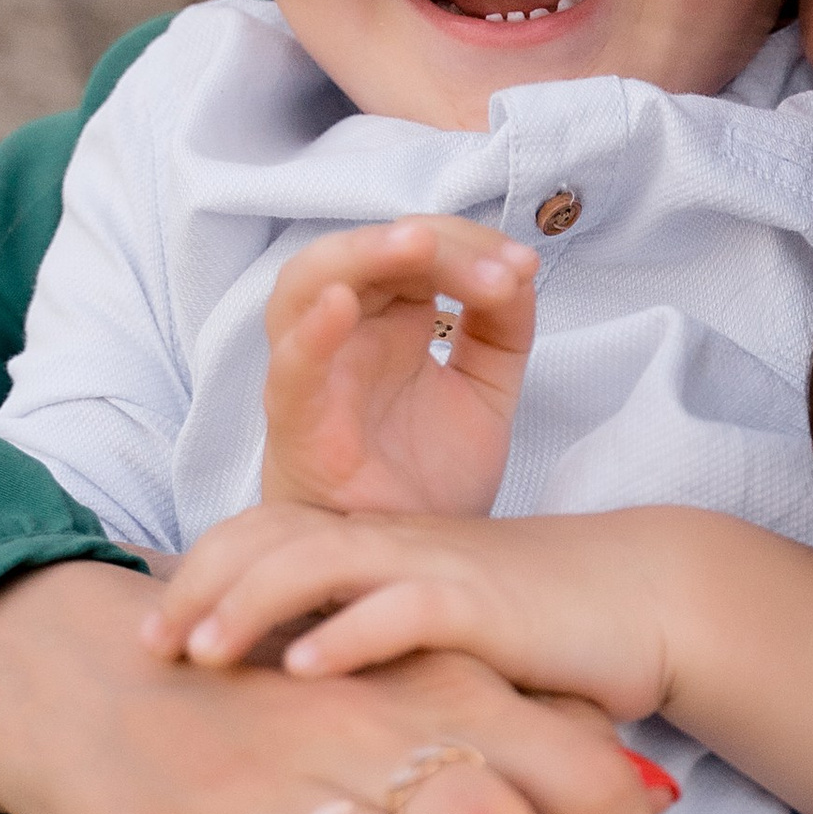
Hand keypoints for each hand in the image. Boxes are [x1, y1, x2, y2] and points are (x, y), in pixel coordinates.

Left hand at [145, 501, 687, 719]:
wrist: (642, 600)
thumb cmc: (531, 637)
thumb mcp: (425, 649)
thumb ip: (361, 669)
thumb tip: (285, 741)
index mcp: (367, 548)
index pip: (255, 535)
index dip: (193, 575)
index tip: (143, 642)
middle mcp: (388, 546)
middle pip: (262, 536)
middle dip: (195, 586)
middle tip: (145, 648)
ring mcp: (433, 567)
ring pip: (315, 559)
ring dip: (248, 603)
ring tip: (200, 654)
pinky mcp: (485, 603)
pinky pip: (403, 605)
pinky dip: (348, 633)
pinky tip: (302, 672)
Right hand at [262, 217, 537, 514]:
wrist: (411, 570)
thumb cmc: (431, 481)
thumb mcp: (485, 392)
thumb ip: (502, 330)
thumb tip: (519, 271)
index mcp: (390, 322)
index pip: (415, 251)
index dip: (467, 245)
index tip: (523, 269)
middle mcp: (348, 337)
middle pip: (366, 254)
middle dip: (431, 243)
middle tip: (497, 266)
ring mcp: (318, 376)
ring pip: (307, 286)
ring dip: (361, 254)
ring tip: (417, 243)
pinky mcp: (298, 429)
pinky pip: (289, 371)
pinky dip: (308, 334)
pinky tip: (340, 303)